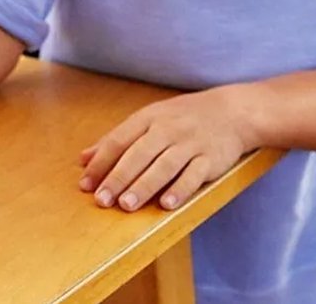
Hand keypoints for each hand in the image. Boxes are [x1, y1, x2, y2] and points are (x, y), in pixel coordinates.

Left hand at [78, 85, 256, 212]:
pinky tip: (167, 203)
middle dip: (119, 178)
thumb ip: (117, 139)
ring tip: (127, 205)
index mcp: (148, 117)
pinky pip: (194, 175)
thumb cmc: (182, 118)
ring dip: (144, 186)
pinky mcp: (211, 158)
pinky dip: (180, 189)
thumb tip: (83, 158)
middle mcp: (168, 128)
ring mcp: (190, 143)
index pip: (119, 140)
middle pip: (138, 154)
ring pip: (164, 166)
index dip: (101, 163)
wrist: (231, 111)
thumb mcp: (149, 119)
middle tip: (102, 200)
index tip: (85, 184)